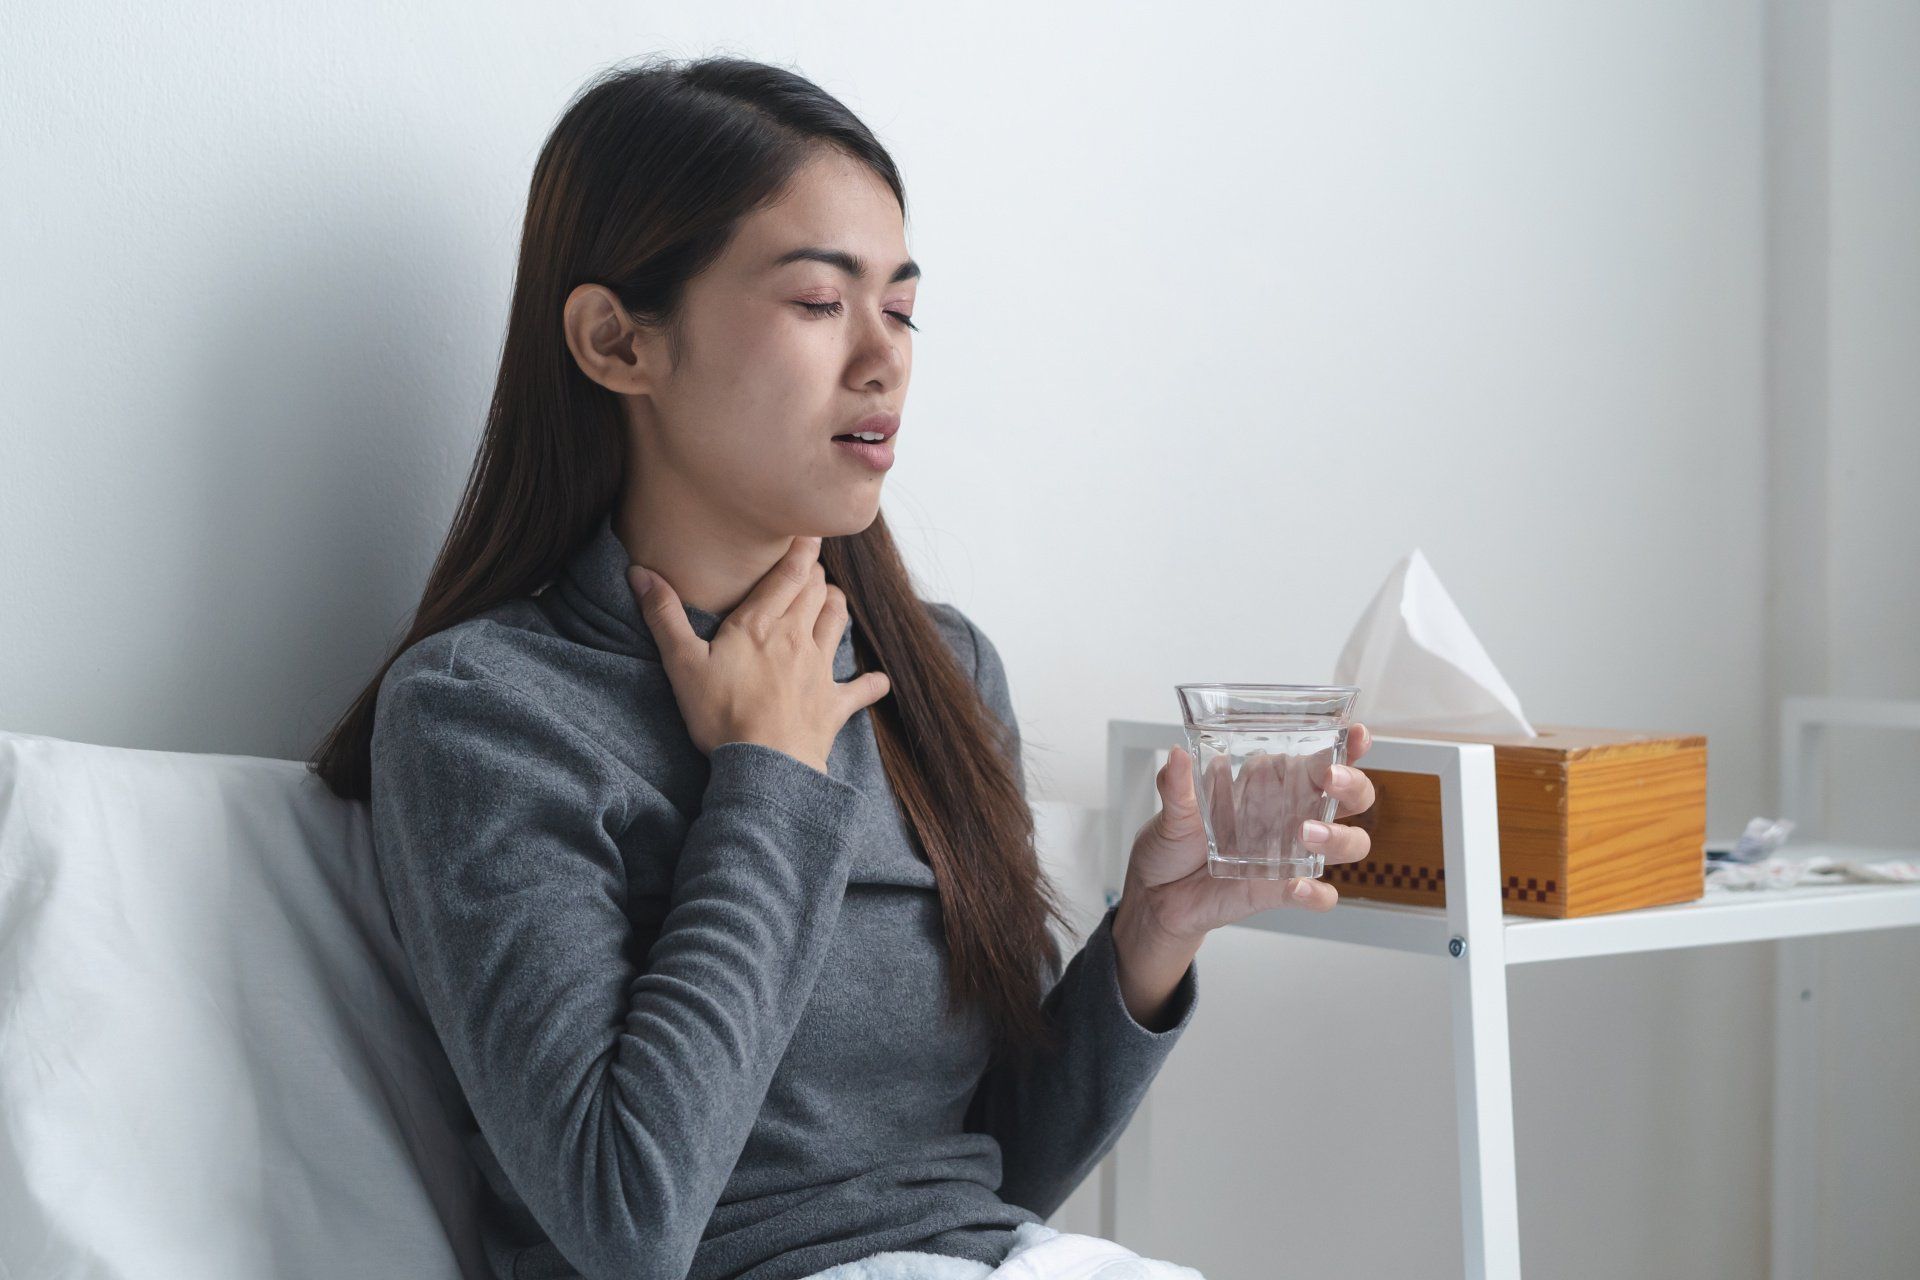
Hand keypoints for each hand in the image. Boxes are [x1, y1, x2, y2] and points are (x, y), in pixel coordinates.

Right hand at [626, 535, 890, 772]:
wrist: (765, 763)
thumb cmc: (721, 715)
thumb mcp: (682, 664)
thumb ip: (664, 616)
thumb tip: (640, 573)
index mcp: (761, 624)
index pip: (788, 575)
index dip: (801, 550)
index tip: (809, 532)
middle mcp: (797, 638)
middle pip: (816, 592)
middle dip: (815, 575)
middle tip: (810, 567)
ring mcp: (819, 670)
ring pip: (838, 622)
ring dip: (836, 606)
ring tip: (832, 599)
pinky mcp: (834, 704)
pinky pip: (862, 688)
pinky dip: (871, 683)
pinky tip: (878, 681)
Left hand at [1122, 724, 1377, 945]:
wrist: (1159, 895)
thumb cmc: (1174, 844)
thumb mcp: (1172, 810)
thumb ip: (1176, 785)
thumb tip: (1177, 756)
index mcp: (1273, 784)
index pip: (1322, 759)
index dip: (1348, 746)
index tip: (1356, 735)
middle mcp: (1292, 815)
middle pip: (1351, 798)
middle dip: (1353, 785)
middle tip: (1330, 780)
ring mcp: (1292, 854)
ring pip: (1349, 843)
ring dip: (1339, 836)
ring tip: (1307, 833)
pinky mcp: (1282, 890)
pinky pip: (1319, 895)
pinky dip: (1317, 893)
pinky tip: (1299, 887)